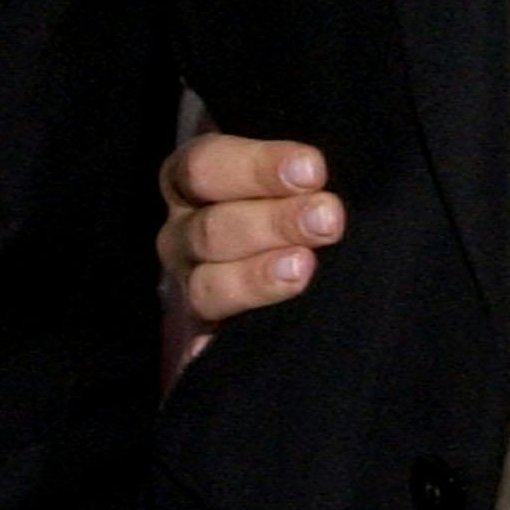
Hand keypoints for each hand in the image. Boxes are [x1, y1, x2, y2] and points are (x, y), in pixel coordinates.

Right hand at [158, 132, 344, 335]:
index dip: (258, 166)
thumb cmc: (295, 187)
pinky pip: (203, 346)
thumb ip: (296, 163)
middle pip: (211, 229)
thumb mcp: (286, 165)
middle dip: (275, 223)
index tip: (314, 170)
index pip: (206, 165)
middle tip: (328, 220)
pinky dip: (225, 345)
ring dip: (257, 278)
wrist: (282, 237)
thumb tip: (319, 165)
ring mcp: (188, 285)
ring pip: (206, 286)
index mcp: (190, 178)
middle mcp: (181, 232)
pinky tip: (260, 339)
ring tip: (302, 268)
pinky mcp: (201, 332)